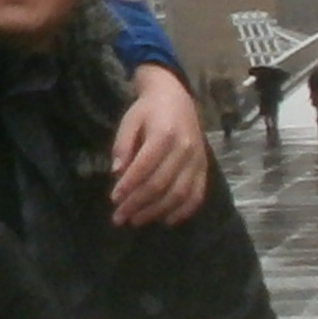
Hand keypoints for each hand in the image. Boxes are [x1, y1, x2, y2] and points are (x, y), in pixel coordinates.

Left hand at [107, 64, 213, 226]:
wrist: (176, 97)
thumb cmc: (147, 110)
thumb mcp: (129, 121)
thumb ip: (122, 146)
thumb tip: (117, 173)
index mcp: (164, 135)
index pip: (144, 167)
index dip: (128, 186)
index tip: (114, 199)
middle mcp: (184, 149)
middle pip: (160, 184)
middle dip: (138, 204)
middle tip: (120, 217)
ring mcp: (197, 160)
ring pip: (179, 194)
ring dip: (156, 211)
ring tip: (136, 220)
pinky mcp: (204, 168)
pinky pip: (197, 195)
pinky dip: (183, 211)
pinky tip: (165, 220)